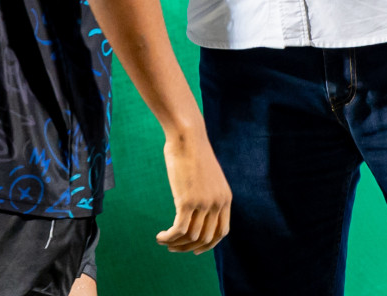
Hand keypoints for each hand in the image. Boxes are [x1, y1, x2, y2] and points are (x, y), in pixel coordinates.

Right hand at [155, 124, 231, 253]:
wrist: (188, 137)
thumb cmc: (193, 152)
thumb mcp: (206, 176)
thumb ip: (206, 193)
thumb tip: (196, 209)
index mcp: (225, 198)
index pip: (222, 232)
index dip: (208, 245)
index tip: (194, 249)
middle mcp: (217, 203)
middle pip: (205, 238)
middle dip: (188, 247)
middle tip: (173, 247)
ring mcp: (203, 203)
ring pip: (190, 236)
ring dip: (175, 243)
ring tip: (164, 241)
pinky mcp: (187, 201)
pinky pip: (178, 230)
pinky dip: (168, 237)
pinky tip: (160, 237)